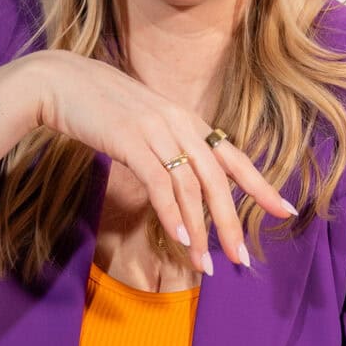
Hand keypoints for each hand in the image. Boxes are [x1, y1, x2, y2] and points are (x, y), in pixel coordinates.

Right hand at [26, 50, 296, 273]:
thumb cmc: (99, 105)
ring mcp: (156, 130)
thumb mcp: (144, 121)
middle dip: (231, 223)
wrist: (60, 81)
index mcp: (187, 119)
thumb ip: (168, 144)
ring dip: (201, 230)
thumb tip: (183, 177)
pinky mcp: (130, 140)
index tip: (286, 210)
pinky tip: (181, 238)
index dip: (261, 185)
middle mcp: (180, 123)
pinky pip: (160, 183)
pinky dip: (172, 213)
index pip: (234, 157)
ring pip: (191, 187)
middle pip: (218, 180)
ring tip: (206, 264)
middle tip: (241, 259)